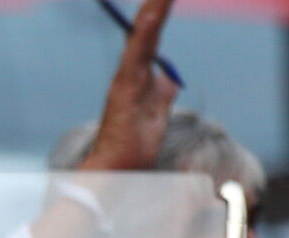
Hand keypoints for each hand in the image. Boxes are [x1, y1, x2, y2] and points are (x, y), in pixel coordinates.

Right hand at [80, 0, 179, 171]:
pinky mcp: (125, 89)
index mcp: (136, 76)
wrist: (116, 169)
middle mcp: (129, 73)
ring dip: (153, 11)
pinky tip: (152, 16)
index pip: (150, 38)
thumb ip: (164, 92)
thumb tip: (171, 76)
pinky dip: (144, 34)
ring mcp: (126, 79)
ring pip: (142, 37)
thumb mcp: (157, 114)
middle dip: (156, 5)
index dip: (158, 14)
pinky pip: (136, 57)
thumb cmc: (132, 147)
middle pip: (146, 31)